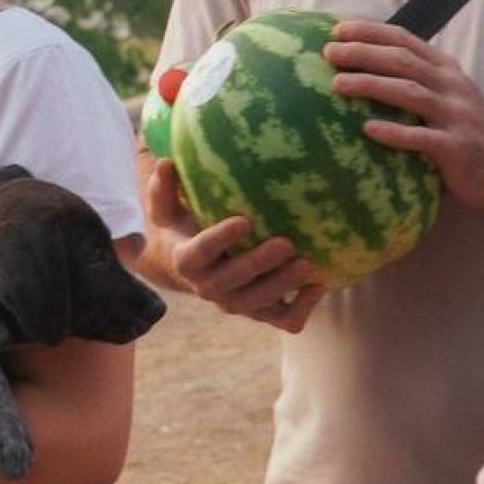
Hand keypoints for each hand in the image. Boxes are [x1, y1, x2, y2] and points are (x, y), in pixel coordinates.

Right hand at [146, 156, 324, 333]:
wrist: (195, 268)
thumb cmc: (184, 228)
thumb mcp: (167, 209)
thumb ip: (164, 189)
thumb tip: (165, 162)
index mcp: (187, 261)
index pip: (201, 254)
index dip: (221, 240)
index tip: (244, 221)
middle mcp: (209, 288)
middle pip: (232, 283)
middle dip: (259, 265)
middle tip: (286, 243)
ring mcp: (235, 303)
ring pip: (258, 304)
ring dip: (283, 286)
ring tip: (308, 264)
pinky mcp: (259, 313)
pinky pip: (282, 320)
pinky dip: (302, 308)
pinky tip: (319, 286)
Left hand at [325, 20, 483, 213]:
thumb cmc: (465, 131)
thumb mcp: (446, 96)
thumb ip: (416, 79)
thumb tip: (362, 66)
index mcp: (445, 70)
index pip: (406, 40)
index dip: (372, 32)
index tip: (338, 29)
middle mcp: (452, 87)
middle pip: (403, 62)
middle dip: (364, 53)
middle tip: (329, 52)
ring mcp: (456, 116)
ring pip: (410, 93)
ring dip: (372, 85)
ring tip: (338, 84)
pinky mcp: (457, 148)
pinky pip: (422, 138)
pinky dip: (395, 132)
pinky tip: (368, 129)